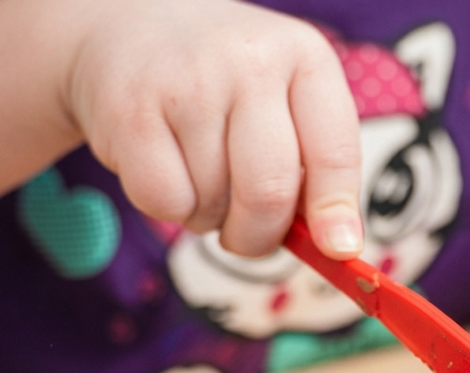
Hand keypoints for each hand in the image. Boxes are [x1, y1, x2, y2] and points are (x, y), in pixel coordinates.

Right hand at [63, 0, 361, 257]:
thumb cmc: (226, 85)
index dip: (336, 211)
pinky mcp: (130, 110)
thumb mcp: (285, 102)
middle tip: (248, 236)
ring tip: (200, 176)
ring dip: (210, 217)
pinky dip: (170, 209)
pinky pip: (165, 202)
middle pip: (270, 191)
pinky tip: (168, 171)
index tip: (339, 250)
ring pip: (215, 203)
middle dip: (261, 236)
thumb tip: (336, 248)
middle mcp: (250, 61)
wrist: (131, 26)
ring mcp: (188, 82)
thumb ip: (316, 168)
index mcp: (305, 58)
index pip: (335, 151)